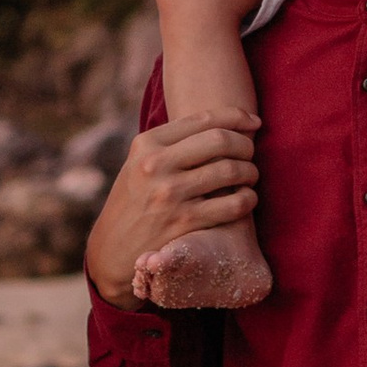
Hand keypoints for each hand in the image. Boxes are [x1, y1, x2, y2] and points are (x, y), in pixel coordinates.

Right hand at [85, 108, 261, 306]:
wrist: (112, 250)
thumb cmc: (135, 202)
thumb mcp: (139, 164)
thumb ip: (170, 143)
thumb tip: (221, 122)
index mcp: (146, 144)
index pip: (203, 119)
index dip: (237, 116)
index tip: (254, 122)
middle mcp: (156, 165)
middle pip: (221, 141)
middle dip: (246, 145)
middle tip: (250, 155)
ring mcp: (170, 194)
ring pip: (231, 171)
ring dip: (250, 172)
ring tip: (250, 177)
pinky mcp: (184, 223)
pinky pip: (233, 205)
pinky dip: (248, 200)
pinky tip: (247, 200)